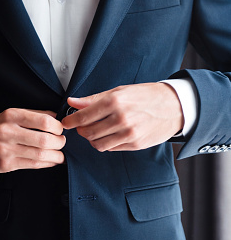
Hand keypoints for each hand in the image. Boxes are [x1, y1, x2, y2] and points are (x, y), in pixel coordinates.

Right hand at [0, 108, 65, 172]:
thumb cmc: (0, 128)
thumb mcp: (13, 115)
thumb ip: (35, 114)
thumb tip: (58, 118)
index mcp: (11, 115)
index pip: (43, 120)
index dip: (57, 126)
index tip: (60, 129)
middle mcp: (7, 132)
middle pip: (44, 140)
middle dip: (59, 142)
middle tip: (62, 141)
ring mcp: (6, 150)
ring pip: (40, 155)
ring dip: (56, 155)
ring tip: (60, 153)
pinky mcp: (6, 164)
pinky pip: (33, 165)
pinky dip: (48, 163)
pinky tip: (52, 160)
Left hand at [62, 83, 183, 151]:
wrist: (174, 106)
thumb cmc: (147, 95)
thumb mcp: (119, 91)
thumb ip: (94, 99)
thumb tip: (72, 102)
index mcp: (114, 101)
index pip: (83, 116)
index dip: (71, 121)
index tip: (65, 122)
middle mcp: (121, 118)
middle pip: (88, 132)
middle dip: (81, 130)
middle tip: (81, 126)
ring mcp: (129, 134)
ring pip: (98, 144)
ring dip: (92, 139)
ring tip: (95, 131)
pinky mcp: (135, 144)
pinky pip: (112, 148)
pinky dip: (106, 143)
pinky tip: (110, 135)